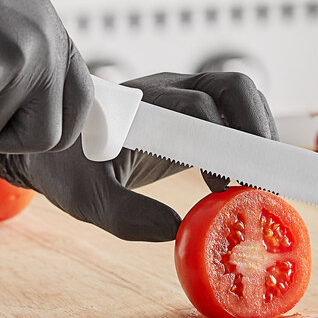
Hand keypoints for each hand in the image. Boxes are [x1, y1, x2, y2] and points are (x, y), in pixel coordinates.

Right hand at [0, 0, 92, 152]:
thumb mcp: (9, 21)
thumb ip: (33, 62)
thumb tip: (44, 108)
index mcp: (54, 34)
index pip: (83, 101)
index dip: (61, 127)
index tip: (35, 132)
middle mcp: (45, 47)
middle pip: (48, 136)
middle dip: (8, 140)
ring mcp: (17, 60)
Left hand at [0, 72, 278, 241]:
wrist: (54, 151)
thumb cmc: (66, 167)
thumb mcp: (87, 196)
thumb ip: (127, 214)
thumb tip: (178, 230)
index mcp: (143, 105)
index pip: (198, 107)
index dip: (221, 144)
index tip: (224, 187)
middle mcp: (168, 92)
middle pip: (232, 87)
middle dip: (257, 128)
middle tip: (263, 177)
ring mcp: (181, 100)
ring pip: (239, 97)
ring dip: (259, 132)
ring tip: (260, 178)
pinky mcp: (188, 117)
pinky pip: (230, 116)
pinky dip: (247, 139)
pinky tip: (243, 175)